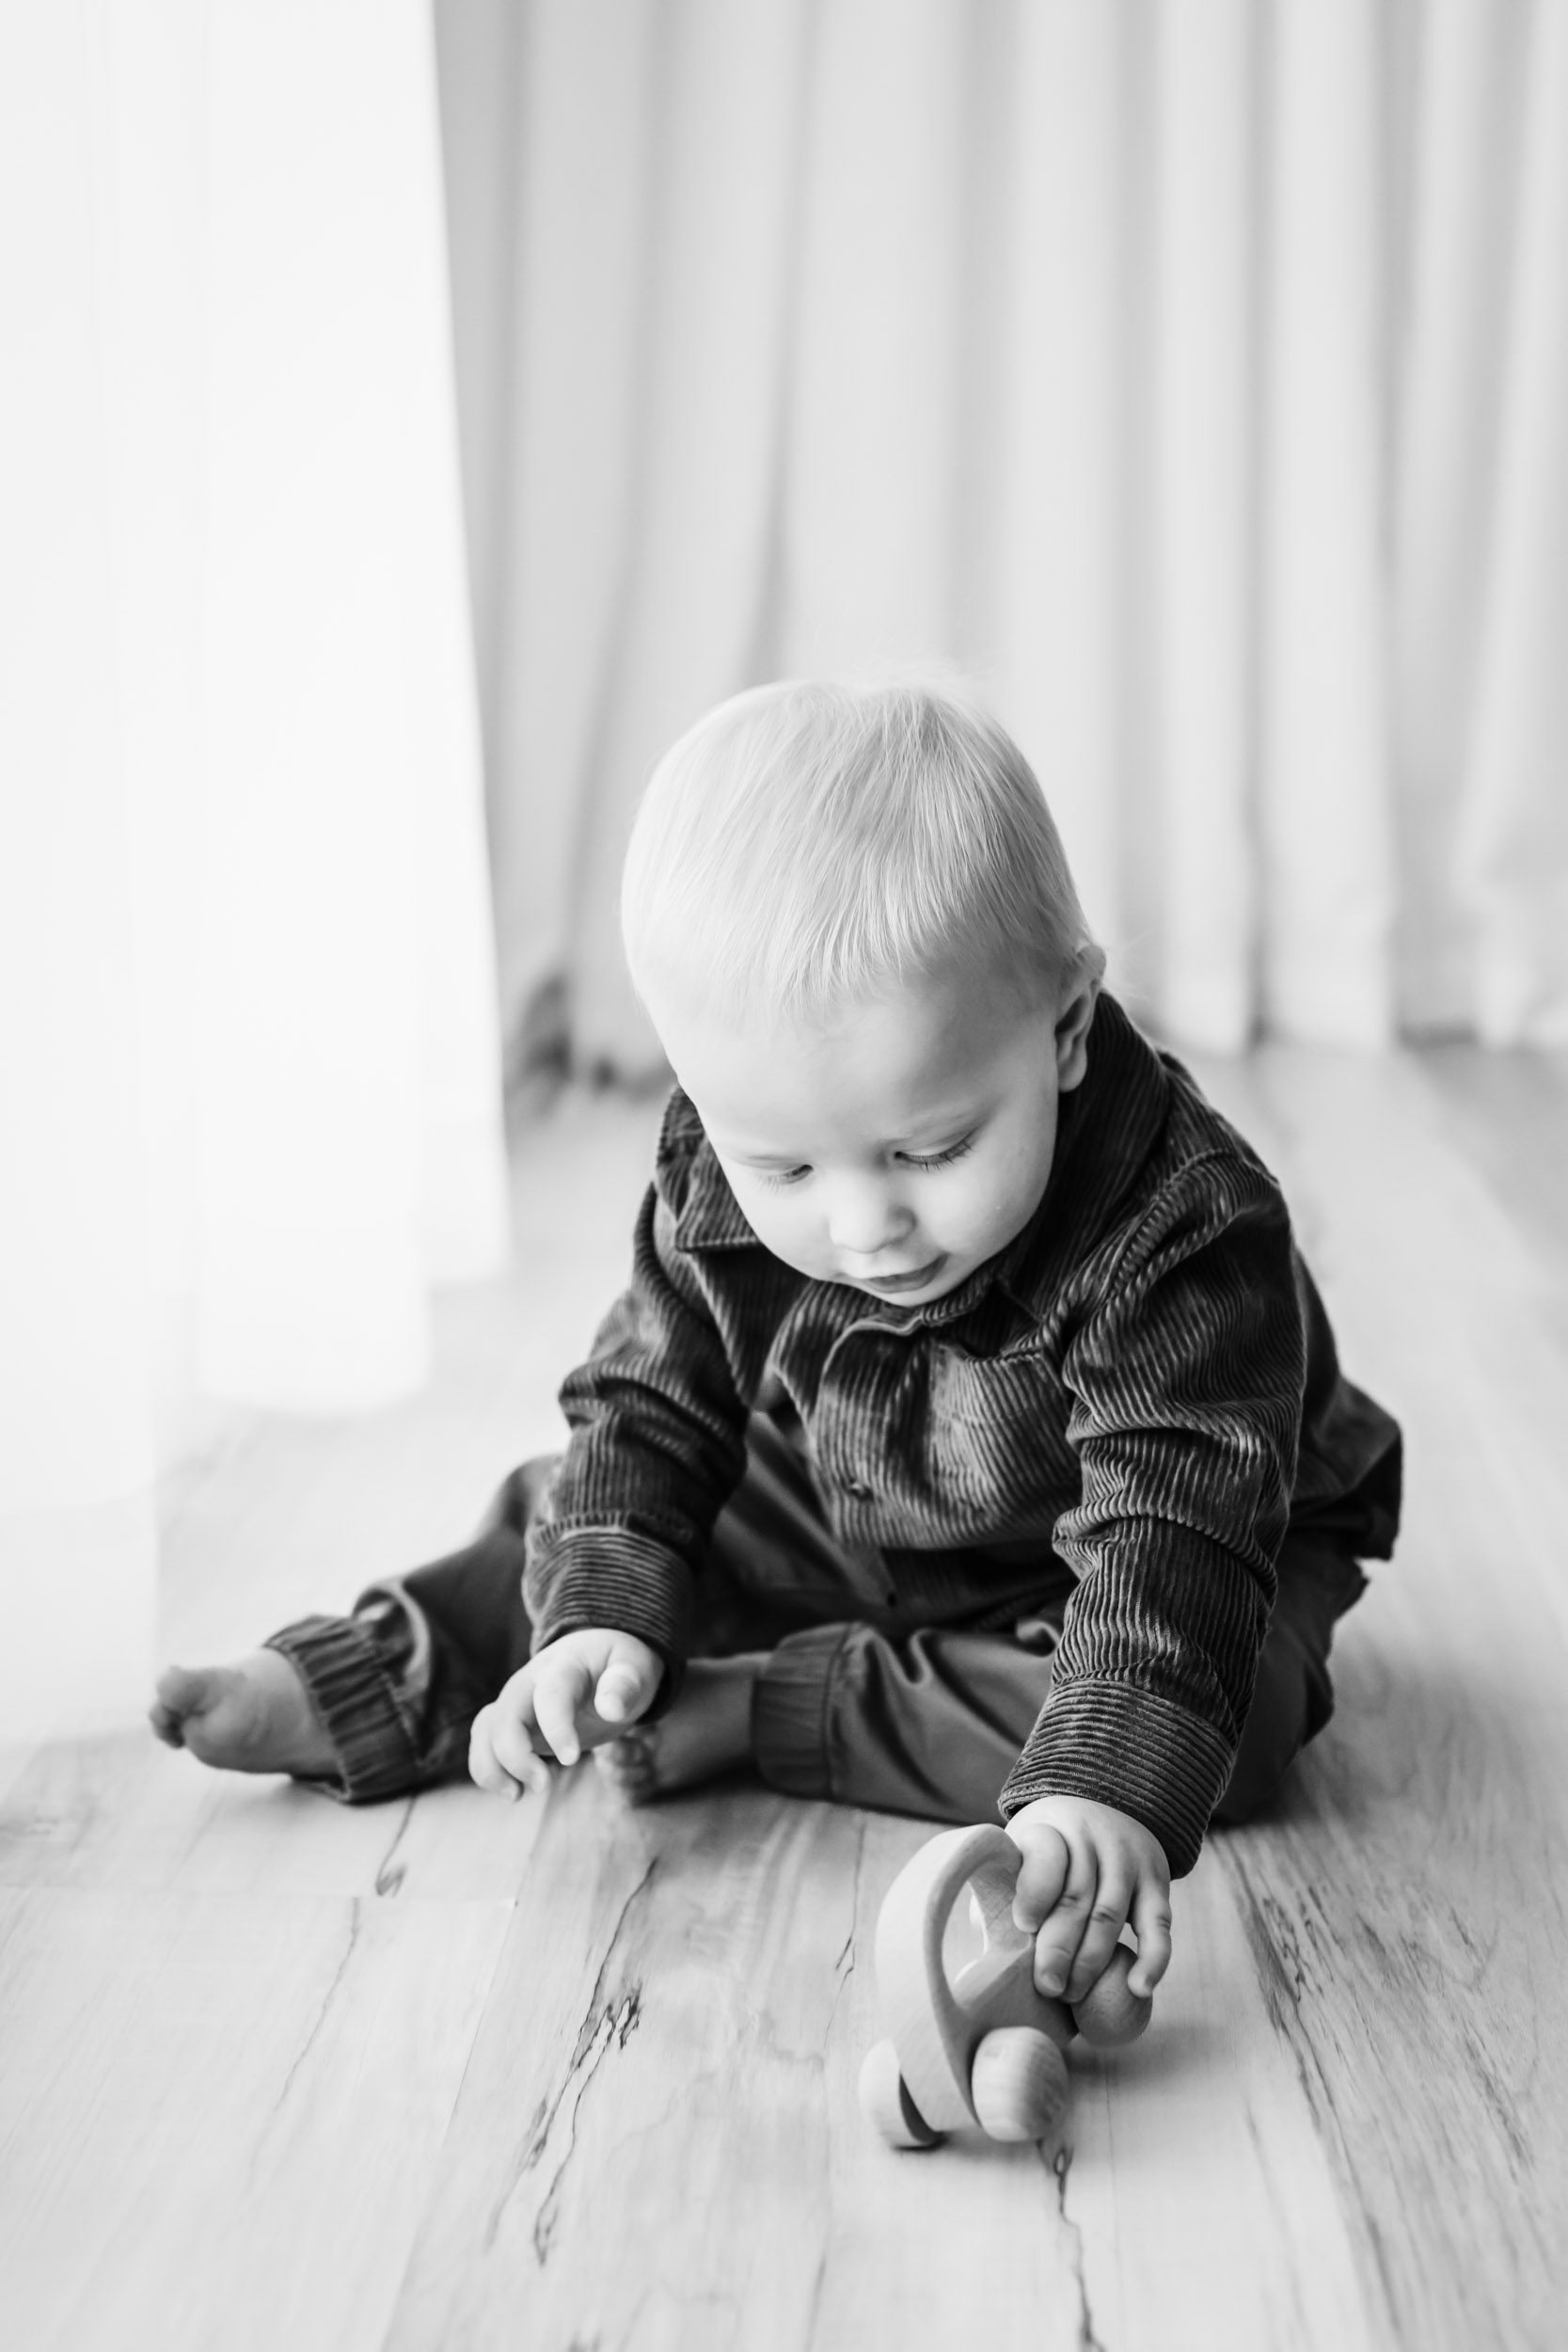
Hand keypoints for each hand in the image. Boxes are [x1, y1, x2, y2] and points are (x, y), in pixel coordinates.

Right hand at [468, 1627, 663, 1797]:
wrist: (596, 1656)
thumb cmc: (617, 1665)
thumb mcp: (634, 1667)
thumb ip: (625, 1684)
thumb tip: (612, 1709)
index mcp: (563, 1666)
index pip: (550, 1694)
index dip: (556, 1727)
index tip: (571, 1760)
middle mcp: (530, 1682)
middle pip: (505, 1715)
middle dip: (515, 1755)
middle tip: (544, 1786)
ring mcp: (515, 1701)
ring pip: (484, 1730)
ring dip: (492, 1766)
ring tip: (517, 1795)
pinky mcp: (509, 1722)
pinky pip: (483, 1742)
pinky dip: (488, 1769)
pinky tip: (514, 1791)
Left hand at [1006, 1794, 1171, 2003]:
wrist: (1103, 1810)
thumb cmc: (1047, 1855)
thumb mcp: (1019, 1856)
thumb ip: (1003, 1896)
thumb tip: (992, 1957)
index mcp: (1048, 1829)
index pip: (1045, 1856)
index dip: (1035, 1892)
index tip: (1025, 1925)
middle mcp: (1090, 1838)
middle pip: (1076, 1896)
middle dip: (1060, 1947)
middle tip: (1047, 1986)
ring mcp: (1127, 1859)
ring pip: (1110, 1914)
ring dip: (1092, 1961)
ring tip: (1073, 1995)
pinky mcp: (1157, 1882)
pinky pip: (1158, 1924)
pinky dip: (1152, 1959)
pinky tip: (1139, 1988)